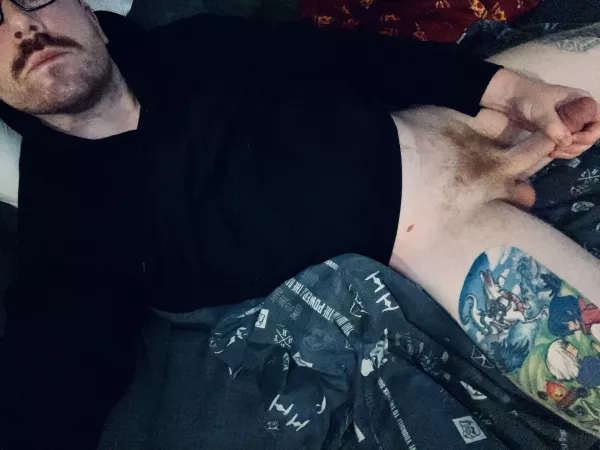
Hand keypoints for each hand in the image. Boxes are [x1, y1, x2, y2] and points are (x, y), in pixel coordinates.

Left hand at [481, 69, 599, 158]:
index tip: (572, 140)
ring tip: (552, 151)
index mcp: (583, 102)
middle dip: (577, 145)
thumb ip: (554, 125)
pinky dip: (561, 152)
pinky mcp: (559, 132)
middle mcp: (580, 113)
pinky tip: (549, 153)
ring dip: (569, 151)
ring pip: (579, 143)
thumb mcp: (541, 110)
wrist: (511, 98)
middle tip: (557, 148)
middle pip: (590, 136)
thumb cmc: (528, 98)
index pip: (599, 122)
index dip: (589, 134)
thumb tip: (567, 141)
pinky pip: (567, 146)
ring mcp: (570, 124)